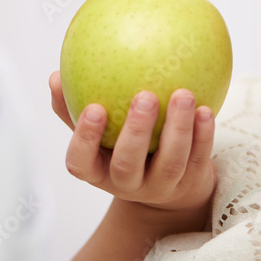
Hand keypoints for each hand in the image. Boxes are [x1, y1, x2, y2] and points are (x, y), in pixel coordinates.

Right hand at [49, 71, 216, 215]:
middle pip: (128, 163)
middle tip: (145, 95)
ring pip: (169, 162)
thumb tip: (55, 74)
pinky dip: (202, 134)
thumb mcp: (98, 134)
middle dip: (136, 131)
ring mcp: (160, 186)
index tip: (95, 107)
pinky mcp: (190, 182)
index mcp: (98, 170)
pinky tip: (205, 109)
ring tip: (183, 95)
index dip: (85, 139)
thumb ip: (75, 107)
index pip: (81, 162)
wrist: (167, 183)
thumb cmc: (121, 145)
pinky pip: (197, 158)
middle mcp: (127, 183)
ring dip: (178, 128)